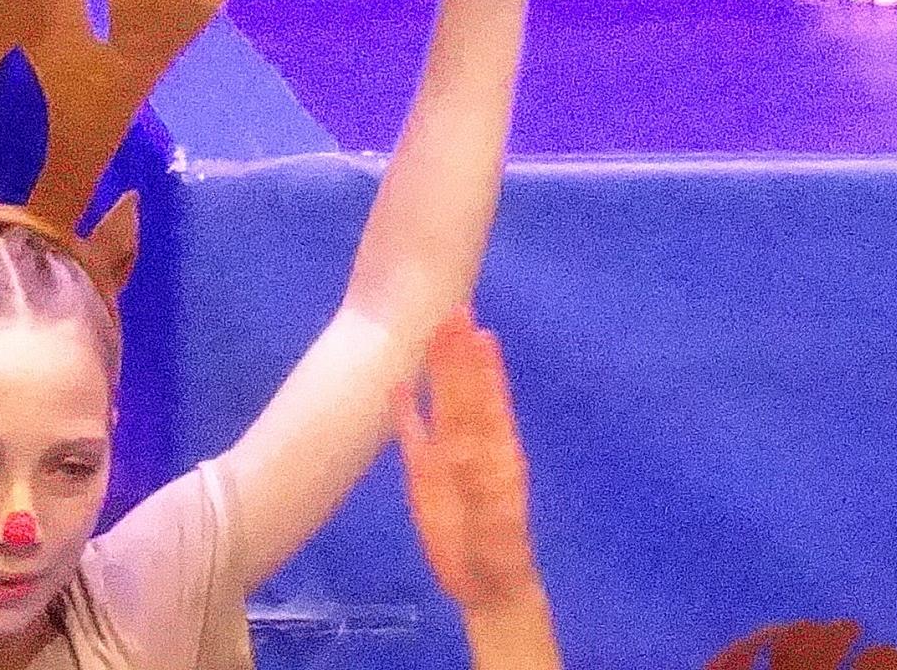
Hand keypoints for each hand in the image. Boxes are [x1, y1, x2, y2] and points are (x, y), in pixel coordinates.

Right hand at [396, 314, 545, 615]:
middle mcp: (473, 447)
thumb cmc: (500, 554)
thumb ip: (481, 484)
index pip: (486, 403)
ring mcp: (447, 458)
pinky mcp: (424, 476)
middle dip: (458, 354)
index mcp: (497, 454)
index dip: (483, 369)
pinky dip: (404, 413)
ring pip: (441, 406)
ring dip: (438, 371)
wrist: (487, 586)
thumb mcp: (496, 523)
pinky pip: (412, 439)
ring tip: (434, 332)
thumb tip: (466, 440)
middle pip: (462, 393)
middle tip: (454, 310)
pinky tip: (396, 388)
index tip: (480, 330)